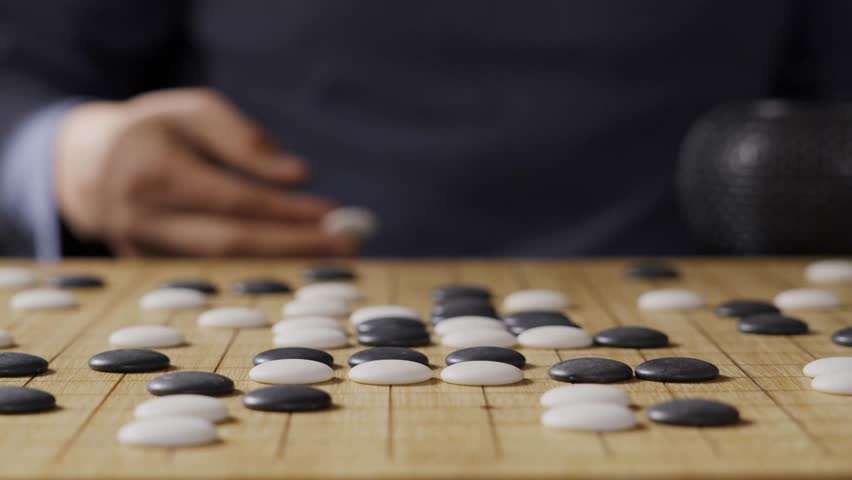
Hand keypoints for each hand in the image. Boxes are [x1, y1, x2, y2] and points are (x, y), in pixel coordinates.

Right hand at [54, 88, 354, 256]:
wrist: (89, 166)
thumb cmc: (154, 130)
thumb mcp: (195, 112)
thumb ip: (246, 141)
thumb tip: (300, 175)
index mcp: (154, 172)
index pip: (233, 199)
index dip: (285, 211)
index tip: (332, 214)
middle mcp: (144, 219)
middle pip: (231, 243)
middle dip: (293, 247)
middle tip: (346, 249)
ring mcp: (143, 251)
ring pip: (223, 267)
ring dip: (282, 265)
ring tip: (332, 260)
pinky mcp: (149, 270)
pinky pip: (211, 276)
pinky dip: (255, 273)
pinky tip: (294, 267)